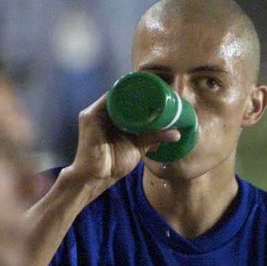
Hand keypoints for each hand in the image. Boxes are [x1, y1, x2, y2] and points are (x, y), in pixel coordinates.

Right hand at [64, 93, 180, 199]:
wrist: (98, 177)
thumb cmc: (115, 163)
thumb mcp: (140, 147)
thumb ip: (154, 138)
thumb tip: (176, 134)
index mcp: (112, 117)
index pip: (126, 98)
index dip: (142, 93)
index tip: (160, 90)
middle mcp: (102, 111)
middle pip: (121, 95)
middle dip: (139, 90)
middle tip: (158, 89)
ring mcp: (94, 113)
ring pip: (116, 96)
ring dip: (132, 92)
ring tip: (150, 90)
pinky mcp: (90, 117)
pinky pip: (107, 102)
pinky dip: (121, 97)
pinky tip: (134, 95)